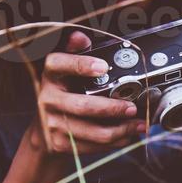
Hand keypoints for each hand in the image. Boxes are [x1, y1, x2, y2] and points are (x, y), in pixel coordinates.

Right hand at [32, 31, 144, 154]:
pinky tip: (126, 136)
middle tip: (132, 108)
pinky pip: (93, 146)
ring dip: (120, 130)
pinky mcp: (60, 143)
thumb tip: (80, 37)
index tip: (103, 66)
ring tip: (137, 125)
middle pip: (84, 106)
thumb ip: (75, 54)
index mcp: (50, 75)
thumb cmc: (63, 95)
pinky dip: (114, 142)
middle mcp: (48, 98)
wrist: (44, 133)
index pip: (60, 64)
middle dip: (112, 108)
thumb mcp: (65, 73)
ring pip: (93, 131)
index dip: (81, 65)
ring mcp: (53, 123)